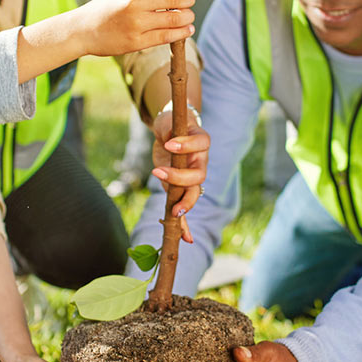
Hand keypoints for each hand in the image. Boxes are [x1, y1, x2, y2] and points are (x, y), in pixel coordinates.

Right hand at [78, 0, 194, 56]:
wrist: (84, 30)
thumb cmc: (108, 8)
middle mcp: (135, 2)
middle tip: (189, 1)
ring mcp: (136, 23)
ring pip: (175, 18)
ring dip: (188, 17)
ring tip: (188, 16)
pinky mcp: (137, 42)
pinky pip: (167, 36)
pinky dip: (182, 32)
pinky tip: (187, 29)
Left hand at [150, 107, 209, 235]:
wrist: (170, 134)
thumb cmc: (171, 126)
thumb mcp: (168, 122)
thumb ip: (170, 128)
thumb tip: (169, 137)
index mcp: (200, 142)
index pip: (202, 143)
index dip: (187, 145)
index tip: (168, 144)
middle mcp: (201, 161)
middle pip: (199, 174)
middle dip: (180, 178)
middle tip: (159, 173)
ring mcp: (193, 177)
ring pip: (194, 193)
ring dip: (185, 203)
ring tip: (175, 211)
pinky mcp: (181, 188)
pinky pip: (186, 207)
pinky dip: (186, 224)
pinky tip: (187, 239)